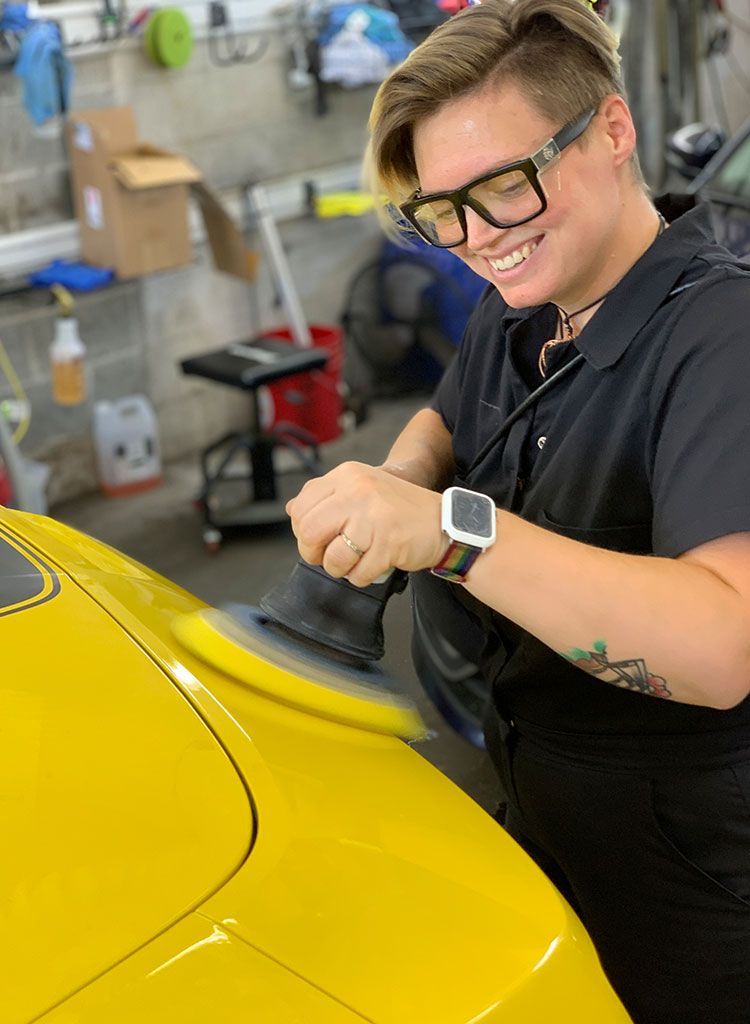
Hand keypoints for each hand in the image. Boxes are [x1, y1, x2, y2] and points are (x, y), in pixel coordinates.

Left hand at [285, 461, 446, 586]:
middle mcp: (358, 491)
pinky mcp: (387, 543)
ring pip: (332, 558)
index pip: (301, 506)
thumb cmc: (401, 510)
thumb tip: (292, 510)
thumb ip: (327, 498)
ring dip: (340, 569)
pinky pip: (357, 574)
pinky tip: (374, 564)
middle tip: (329, 555)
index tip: (316, 539)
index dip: (302, 530)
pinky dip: (362, 577)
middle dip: (314, 552)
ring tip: (355, 561)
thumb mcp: (362, 490)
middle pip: (309, 532)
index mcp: (348, 476)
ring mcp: (373, 517)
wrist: (443, 522)